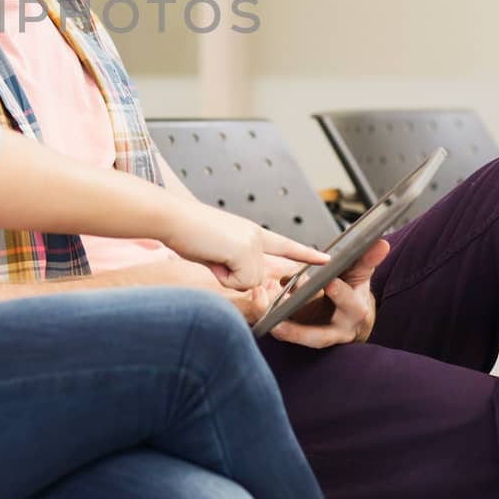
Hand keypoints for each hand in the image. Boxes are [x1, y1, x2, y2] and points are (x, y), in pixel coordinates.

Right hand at [161, 201, 328, 289]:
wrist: (172, 217)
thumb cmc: (186, 232)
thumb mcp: (216, 252)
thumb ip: (234, 266)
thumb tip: (245, 282)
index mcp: (251, 232)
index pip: (283, 244)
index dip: (305, 254)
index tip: (326, 259)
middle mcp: (256, 236)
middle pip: (257, 276)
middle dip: (233, 276)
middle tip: (213, 254)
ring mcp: (254, 243)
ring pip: (248, 281)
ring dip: (226, 275)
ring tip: (210, 253)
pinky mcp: (247, 251)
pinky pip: (240, 282)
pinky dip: (223, 276)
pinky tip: (212, 256)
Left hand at [262, 238, 389, 347]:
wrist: (350, 316)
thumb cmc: (352, 291)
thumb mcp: (360, 274)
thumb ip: (367, 259)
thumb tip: (381, 243)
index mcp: (355, 310)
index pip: (351, 303)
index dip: (341, 294)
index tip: (330, 282)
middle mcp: (339, 329)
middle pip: (322, 334)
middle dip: (304, 327)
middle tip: (285, 312)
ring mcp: (321, 337)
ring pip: (303, 340)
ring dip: (287, 332)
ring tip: (271, 323)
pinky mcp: (305, 339)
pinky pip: (289, 336)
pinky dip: (276, 326)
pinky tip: (263, 315)